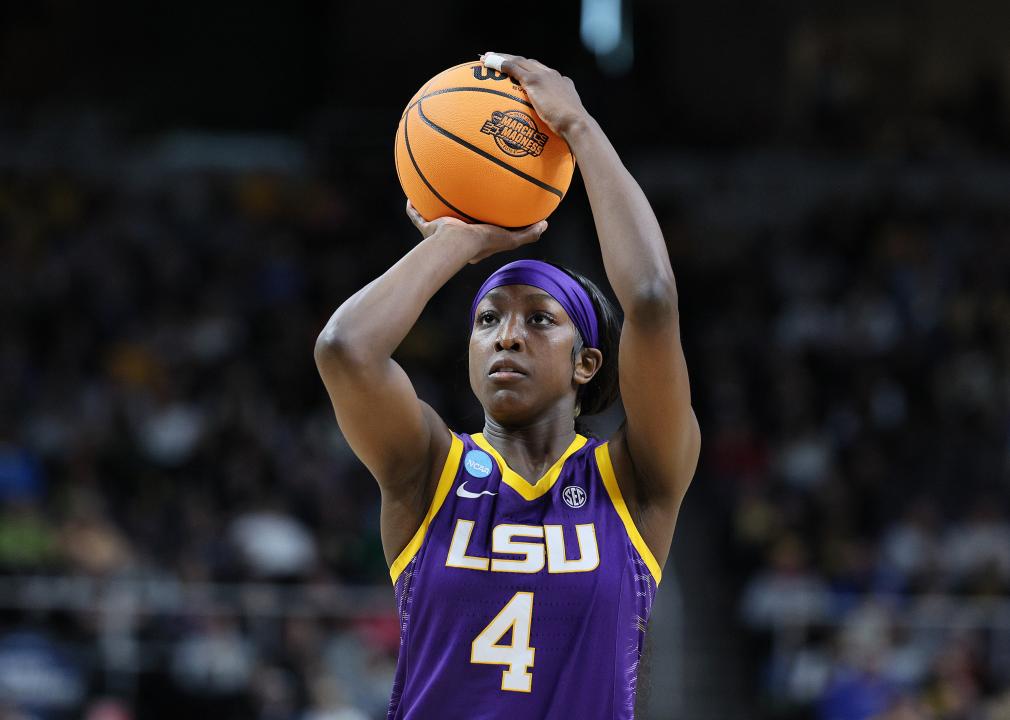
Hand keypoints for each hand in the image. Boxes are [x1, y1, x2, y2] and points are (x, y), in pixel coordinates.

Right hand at [405, 200, 545, 263]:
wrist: (457, 243)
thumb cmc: (482, 242)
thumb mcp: (510, 239)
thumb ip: (527, 233)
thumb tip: (545, 225)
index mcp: (474, 239)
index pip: (478, 228)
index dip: (479, 220)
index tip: (481, 208)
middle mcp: (456, 236)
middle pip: (455, 220)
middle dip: (455, 211)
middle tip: (457, 197)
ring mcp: (439, 232)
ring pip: (433, 217)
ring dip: (431, 207)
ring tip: (430, 190)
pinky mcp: (427, 227)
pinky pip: (416, 215)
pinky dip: (412, 208)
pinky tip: (409, 196)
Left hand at [480, 52, 589, 139]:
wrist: (577, 124)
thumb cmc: (573, 130)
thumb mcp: (565, 122)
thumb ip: (557, 122)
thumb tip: (554, 134)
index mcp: (562, 83)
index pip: (542, 72)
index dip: (527, 69)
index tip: (517, 72)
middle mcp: (553, 75)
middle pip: (528, 63)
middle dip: (511, 59)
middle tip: (496, 58)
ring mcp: (544, 76)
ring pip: (519, 61)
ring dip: (501, 58)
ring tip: (486, 57)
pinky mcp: (535, 81)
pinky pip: (513, 68)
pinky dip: (500, 64)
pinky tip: (488, 63)